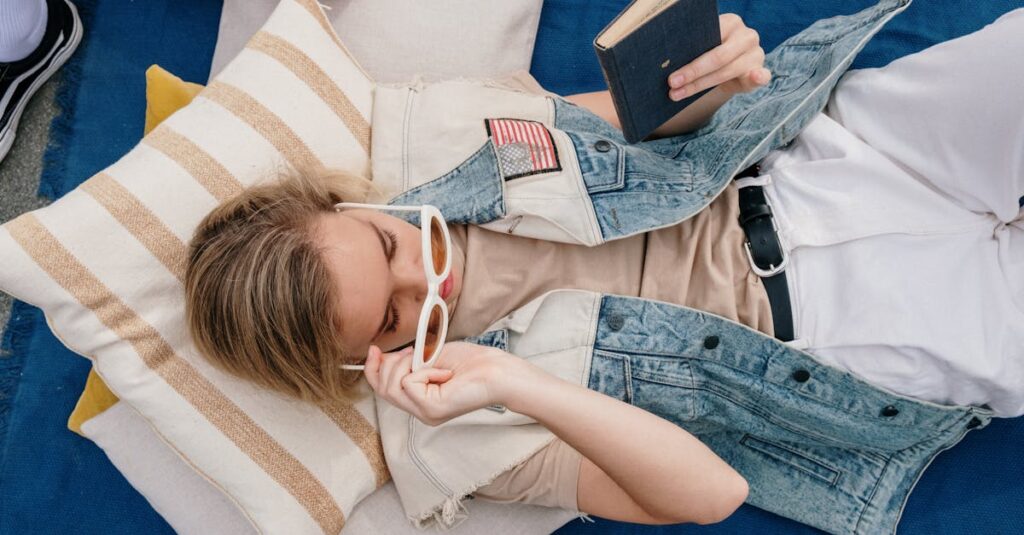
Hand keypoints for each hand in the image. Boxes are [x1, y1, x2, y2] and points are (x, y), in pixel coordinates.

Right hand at [363, 342, 513, 425]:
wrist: (497, 370)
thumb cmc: (471, 362)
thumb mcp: (429, 357)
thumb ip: (406, 361)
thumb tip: (380, 357)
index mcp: (420, 400)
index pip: (383, 390)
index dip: (373, 369)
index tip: (374, 349)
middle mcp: (420, 412)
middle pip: (383, 389)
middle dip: (390, 364)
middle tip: (413, 352)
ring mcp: (425, 413)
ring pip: (392, 386)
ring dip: (406, 364)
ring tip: (428, 360)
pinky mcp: (432, 410)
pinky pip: (410, 383)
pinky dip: (424, 370)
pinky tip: (444, 372)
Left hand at [667, 13, 770, 100]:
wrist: (727, 65)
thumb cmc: (710, 52)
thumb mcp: (703, 45)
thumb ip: (693, 47)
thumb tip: (667, 59)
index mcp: (731, 22)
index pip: (709, 38)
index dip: (689, 59)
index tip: (671, 74)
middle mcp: (747, 36)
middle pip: (718, 57)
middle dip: (693, 73)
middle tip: (672, 84)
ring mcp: (756, 53)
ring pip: (727, 72)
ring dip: (700, 85)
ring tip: (677, 94)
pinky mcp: (760, 70)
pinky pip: (762, 75)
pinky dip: (759, 77)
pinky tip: (755, 77)